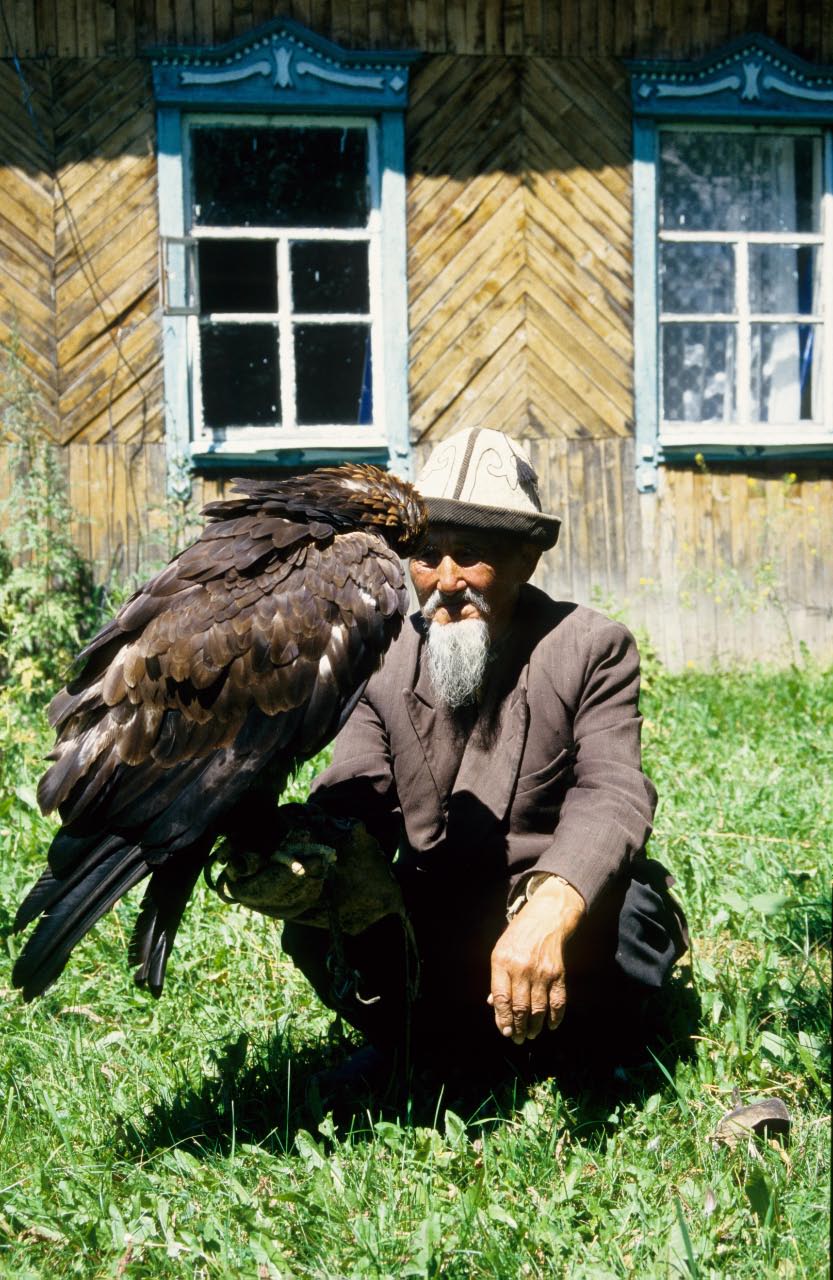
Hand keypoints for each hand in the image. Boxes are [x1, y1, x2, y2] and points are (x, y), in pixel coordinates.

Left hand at [488, 876, 584, 1043]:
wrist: (545, 919)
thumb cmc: (518, 938)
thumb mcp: (500, 952)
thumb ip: (497, 980)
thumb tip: (494, 1007)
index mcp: (502, 962)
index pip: (501, 998)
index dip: (502, 1018)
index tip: (504, 1031)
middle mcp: (522, 968)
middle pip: (520, 1007)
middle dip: (518, 1028)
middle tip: (518, 1038)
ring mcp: (542, 971)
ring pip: (538, 1009)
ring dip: (535, 1026)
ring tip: (531, 1034)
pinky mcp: (558, 973)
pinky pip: (558, 1002)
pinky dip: (556, 1017)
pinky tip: (551, 1025)